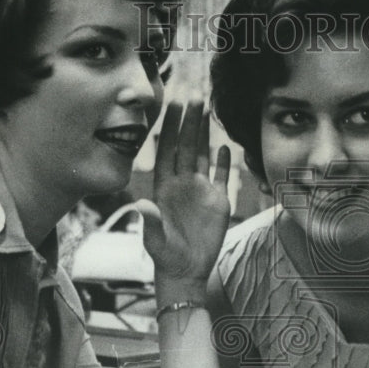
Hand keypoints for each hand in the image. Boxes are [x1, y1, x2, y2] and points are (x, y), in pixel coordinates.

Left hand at [135, 101, 230, 291]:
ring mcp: (201, 190)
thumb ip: (151, 222)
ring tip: (208, 108)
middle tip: (195, 95)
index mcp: (164, 187)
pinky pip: (222, 177)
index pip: (168, 150)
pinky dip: (224, 162)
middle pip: (186, 146)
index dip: (171, 127)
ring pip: (203, 155)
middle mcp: (181, 183)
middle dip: (190, 121)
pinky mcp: (218, 202)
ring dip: (206, 133)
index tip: (173, 105)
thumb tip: (141, 204)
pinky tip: (226, 146)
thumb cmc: (166, 257)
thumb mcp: (155, 241)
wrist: (186, 272)